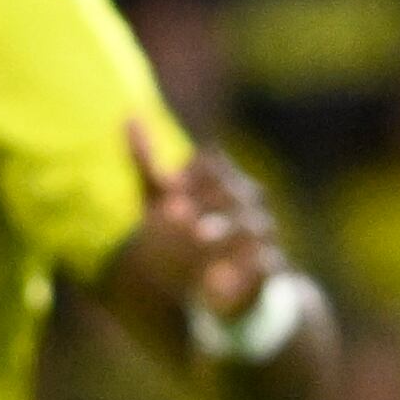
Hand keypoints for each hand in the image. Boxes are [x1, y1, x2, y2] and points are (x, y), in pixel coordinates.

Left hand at [126, 123, 284, 324]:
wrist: (217, 276)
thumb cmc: (187, 227)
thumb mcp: (161, 197)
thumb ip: (147, 161)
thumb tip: (129, 117)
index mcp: (223, 179)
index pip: (214, 164)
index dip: (194, 172)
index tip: (170, 184)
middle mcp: (249, 201)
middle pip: (237, 191)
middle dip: (210, 199)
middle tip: (176, 212)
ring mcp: (262, 233)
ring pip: (254, 225)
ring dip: (227, 230)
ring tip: (198, 238)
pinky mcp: (270, 266)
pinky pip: (264, 266)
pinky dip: (241, 273)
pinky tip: (215, 282)